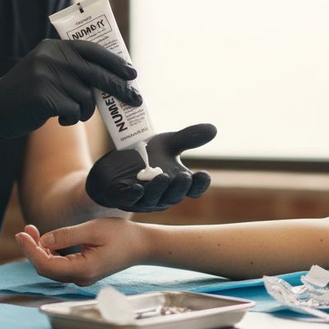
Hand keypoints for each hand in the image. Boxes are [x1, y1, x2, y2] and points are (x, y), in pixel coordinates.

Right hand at [0, 40, 141, 145]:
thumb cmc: (27, 94)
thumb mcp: (46, 70)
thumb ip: (72, 68)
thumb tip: (112, 77)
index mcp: (53, 47)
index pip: (92, 50)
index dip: (115, 62)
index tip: (132, 74)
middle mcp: (50, 57)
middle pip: (96, 73)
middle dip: (119, 88)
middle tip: (136, 99)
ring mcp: (46, 76)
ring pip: (86, 97)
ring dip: (84, 110)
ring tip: (71, 113)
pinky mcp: (44, 97)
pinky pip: (74, 111)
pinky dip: (72, 119)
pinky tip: (59, 119)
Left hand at [15, 219, 143, 284]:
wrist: (141, 246)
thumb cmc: (121, 235)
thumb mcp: (93, 229)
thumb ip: (67, 235)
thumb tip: (43, 239)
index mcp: (83, 269)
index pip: (47, 265)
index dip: (31, 250)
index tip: (21, 235)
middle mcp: (80, 277)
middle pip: (46, 268)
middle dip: (32, 249)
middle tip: (24, 230)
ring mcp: (81, 276)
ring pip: (51, 268)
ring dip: (39, 250)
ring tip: (31, 231)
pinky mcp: (82, 271)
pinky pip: (59, 265)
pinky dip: (49, 252)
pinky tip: (45, 239)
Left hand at [86, 123, 214, 211]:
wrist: (114, 165)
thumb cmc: (146, 157)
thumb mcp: (167, 144)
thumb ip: (188, 138)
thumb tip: (213, 129)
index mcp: (177, 183)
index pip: (193, 189)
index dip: (199, 185)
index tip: (204, 175)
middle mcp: (163, 194)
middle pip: (175, 195)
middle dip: (180, 187)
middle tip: (184, 177)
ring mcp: (144, 198)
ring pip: (154, 198)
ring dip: (159, 189)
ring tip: (163, 177)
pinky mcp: (123, 197)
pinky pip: (130, 199)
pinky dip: (134, 195)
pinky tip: (137, 188)